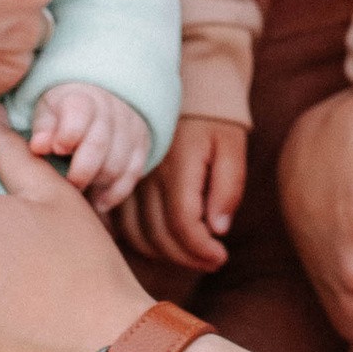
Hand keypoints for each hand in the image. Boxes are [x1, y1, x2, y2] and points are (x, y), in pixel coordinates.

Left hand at [26, 83, 153, 212]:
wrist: (97, 100)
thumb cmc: (63, 112)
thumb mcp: (47, 112)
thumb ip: (43, 129)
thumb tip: (39, 147)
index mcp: (82, 98)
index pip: (80, 114)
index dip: (68, 135)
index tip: (57, 150)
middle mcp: (110, 110)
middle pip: (100, 144)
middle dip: (81, 171)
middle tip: (68, 186)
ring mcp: (129, 128)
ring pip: (118, 164)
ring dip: (97, 185)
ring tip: (80, 194)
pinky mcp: (142, 145)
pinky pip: (133, 174)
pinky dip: (115, 193)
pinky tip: (98, 203)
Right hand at [130, 114, 249, 274]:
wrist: (186, 89)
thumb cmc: (214, 121)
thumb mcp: (232, 146)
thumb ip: (230, 187)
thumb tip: (218, 229)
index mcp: (176, 166)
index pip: (183, 223)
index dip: (202, 249)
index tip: (221, 257)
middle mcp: (147, 175)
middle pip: (159, 235)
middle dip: (188, 258)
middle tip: (212, 262)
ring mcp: (129, 179)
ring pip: (137, 235)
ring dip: (165, 255)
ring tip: (192, 255)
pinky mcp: (120, 181)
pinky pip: (122, 224)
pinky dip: (142, 242)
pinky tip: (164, 245)